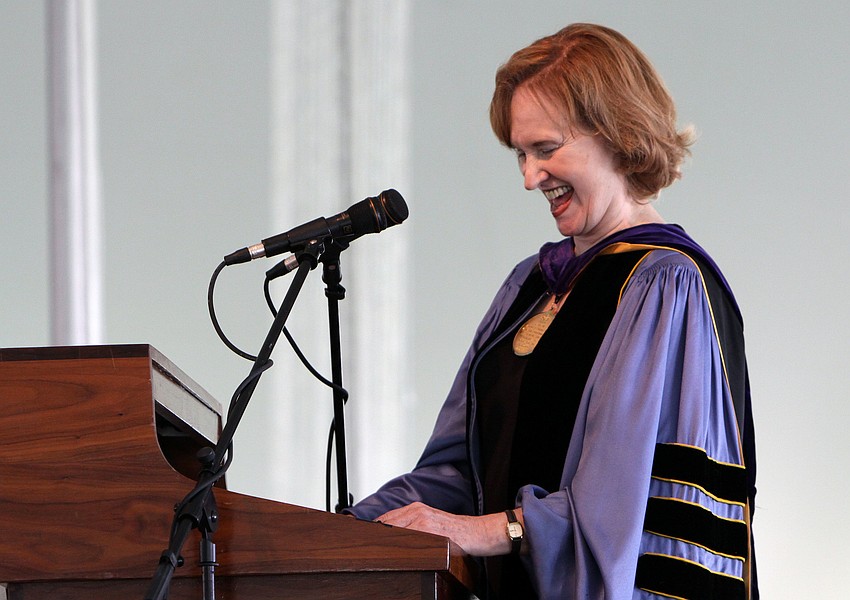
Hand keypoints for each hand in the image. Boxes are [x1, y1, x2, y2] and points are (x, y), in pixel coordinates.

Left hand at [376, 502, 517, 556]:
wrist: (477, 532)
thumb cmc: (456, 532)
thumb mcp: (432, 524)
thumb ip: (414, 527)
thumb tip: (395, 537)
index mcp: (416, 509)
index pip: (387, 518)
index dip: (374, 528)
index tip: (363, 536)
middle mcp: (417, 511)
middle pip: (386, 523)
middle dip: (374, 534)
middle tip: (364, 547)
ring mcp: (422, 519)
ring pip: (393, 529)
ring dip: (383, 540)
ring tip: (373, 551)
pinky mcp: (428, 530)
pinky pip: (407, 536)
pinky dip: (396, 544)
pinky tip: (390, 550)